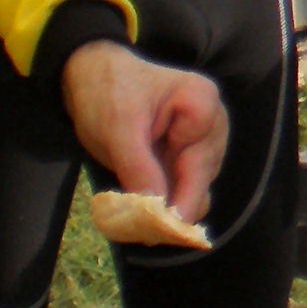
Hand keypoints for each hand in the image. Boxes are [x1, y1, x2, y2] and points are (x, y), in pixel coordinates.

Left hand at [61, 41, 228, 222]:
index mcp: (202, 101)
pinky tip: (141, 211)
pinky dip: (163, 206)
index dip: (182, 191)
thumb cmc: (108, 91)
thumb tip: (158, 214)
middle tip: (139, 228)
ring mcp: (202, 143)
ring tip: (134, 217)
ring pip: (196, 191)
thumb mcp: (117, 128)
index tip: (158, 218)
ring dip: (167, 209)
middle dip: (173, 206)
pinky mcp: (187, 160)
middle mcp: (212, 124)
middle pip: (203, 180)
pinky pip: (184, 193)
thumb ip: (139, 168)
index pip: (202, 161)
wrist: (94, 79)